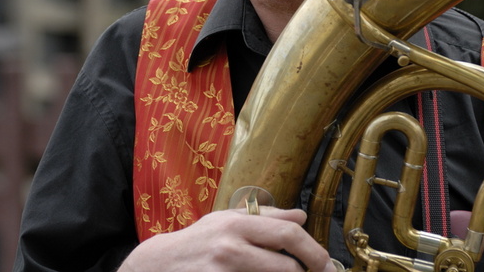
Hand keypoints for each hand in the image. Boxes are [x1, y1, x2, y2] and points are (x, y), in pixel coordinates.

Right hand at [118, 207, 336, 271]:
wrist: (156, 267)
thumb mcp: (225, 220)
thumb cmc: (196, 242)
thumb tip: (301, 216)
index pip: (287, 234)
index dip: (314, 251)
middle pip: (287, 267)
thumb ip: (264, 217)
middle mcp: (231, 247)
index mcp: (236, 224)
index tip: (326, 263)